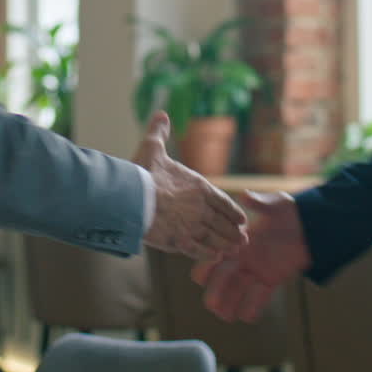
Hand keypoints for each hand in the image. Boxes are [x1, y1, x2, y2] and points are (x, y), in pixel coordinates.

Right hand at [133, 111, 247, 262]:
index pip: (223, 201)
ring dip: (225, 244)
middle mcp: (200, 208)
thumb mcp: (152, 148)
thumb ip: (159, 132)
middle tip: (242, 239)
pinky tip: (214, 257)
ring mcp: (191, 226)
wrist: (130, 197)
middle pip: (222, 222)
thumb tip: (161, 114)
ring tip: (232, 250)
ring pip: (214, 238)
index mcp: (198, 186)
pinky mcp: (179, 241)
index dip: (233, 211)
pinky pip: (198, 250)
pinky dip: (208, 254)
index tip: (241, 219)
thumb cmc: (141, 173)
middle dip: (233, 231)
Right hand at [190, 189, 311, 321]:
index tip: (204, 274)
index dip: (208, 264)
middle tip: (212, 304)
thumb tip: (245, 196)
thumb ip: (260, 202)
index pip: (215, 255)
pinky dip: (252, 307)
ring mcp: (256, 270)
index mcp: (238, 241)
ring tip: (226, 316)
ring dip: (229, 303)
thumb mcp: (276, 204)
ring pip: (237, 291)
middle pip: (222, 278)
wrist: (311, 225)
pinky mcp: (272, 279)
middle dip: (215, 291)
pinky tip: (247, 316)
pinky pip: (259, 297)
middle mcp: (243, 258)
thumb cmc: (290, 211)